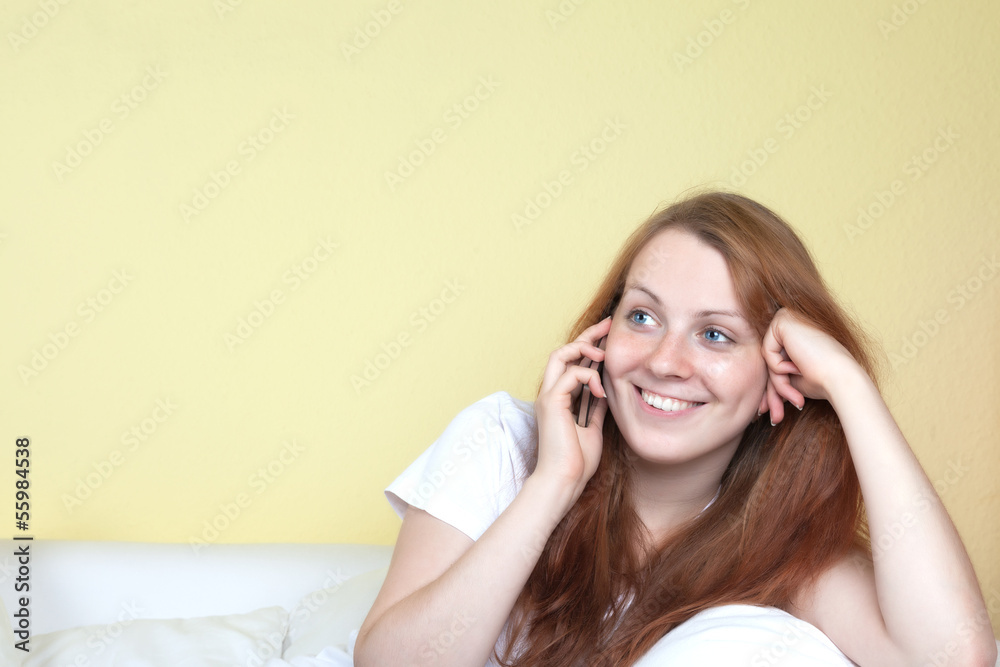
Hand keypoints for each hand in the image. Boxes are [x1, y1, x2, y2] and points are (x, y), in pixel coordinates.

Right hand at [532, 317, 610, 501]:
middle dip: (587, 336)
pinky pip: (571, 375)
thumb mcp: (593, 427)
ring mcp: (548, 396)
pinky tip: (603, 391)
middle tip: (608, 325)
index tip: (608, 335)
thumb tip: (606, 391)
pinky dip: (590, 377)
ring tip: (604, 354)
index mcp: (560, 398)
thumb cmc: (577, 461)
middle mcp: (551, 393)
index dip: (589, 346)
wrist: (564, 480)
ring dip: (585, 349)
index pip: (572, 363)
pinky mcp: (551, 402)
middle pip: (564, 351)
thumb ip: (595, 407)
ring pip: (561, 355)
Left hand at [761, 309, 862, 423]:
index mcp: (796, 334)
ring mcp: (787, 318)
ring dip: (778, 384)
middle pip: (769, 361)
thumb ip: (776, 379)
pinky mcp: (784, 320)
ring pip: (767, 359)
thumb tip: (760, 400)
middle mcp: (791, 322)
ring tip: (795, 399)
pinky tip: (797, 368)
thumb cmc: (823, 381)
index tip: (770, 412)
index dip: (774, 388)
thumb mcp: (793, 381)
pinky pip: (767, 351)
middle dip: (773, 392)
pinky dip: (778, 367)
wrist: (841, 379)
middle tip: (776, 417)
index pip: (774, 363)